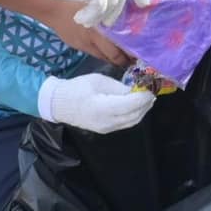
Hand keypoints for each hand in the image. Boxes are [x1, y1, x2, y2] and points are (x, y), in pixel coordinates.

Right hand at [38, 73, 154, 132]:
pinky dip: (134, 115)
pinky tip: (136, 106)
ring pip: (132, 121)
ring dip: (142, 111)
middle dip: (146, 104)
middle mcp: (107, 122)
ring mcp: (106, 128)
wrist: (59, 104)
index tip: (151, 88)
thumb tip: (135, 91)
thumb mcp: (98, 80)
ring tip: (147, 98)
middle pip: (134, 115)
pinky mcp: (105, 129)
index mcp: (103, 108)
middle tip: (152, 92)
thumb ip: (118, 87)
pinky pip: (125, 124)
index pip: (131, 105)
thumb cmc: (77, 88)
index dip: (144, 97)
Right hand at [42, 8, 131, 67]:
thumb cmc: (76, 0)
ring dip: (111, 57)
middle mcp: (92, 42)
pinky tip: (103, 47)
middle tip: (132, 59)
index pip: (116, 50)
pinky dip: (100, 51)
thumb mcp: (97, 4)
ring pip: (101, 56)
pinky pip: (92, 52)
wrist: (52, 7)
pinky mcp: (76, 45)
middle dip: (122, 60)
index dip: (128, 55)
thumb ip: (110, 12)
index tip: (137, 55)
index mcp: (98, 32)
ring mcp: (83, 45)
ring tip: (121, 55)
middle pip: (111, 57)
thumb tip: (126, 19)